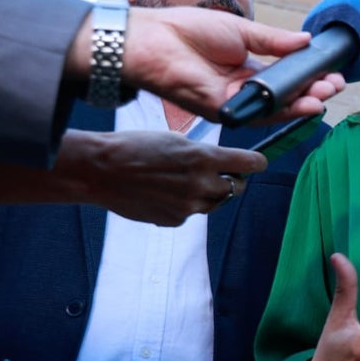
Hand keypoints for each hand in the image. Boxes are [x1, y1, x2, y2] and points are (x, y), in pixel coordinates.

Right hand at [52, 129, 263, 225]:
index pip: (249, 163)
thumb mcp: (176, 140)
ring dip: (210, 193)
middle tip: (221, 173)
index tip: (258, 163)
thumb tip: (222, 163)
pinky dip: (186, 205)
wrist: (101, 170)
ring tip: (186, 181)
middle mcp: (200, 184)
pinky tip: (167, 193)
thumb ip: (203, 154)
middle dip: (232, 180)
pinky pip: (191, 213)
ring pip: (215, 203)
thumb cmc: (135, 147)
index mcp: (203, 158)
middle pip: (236, 187)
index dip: (256, 162)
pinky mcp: (174, 220)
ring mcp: (188, 206)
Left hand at [118, 6, 346, 123]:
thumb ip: (274, 41)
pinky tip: (305, 103)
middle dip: (313, 91)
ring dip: (304, 103)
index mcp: (245, 68)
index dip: (308, 76)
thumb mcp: (241, 31)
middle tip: (335, 84)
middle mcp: (242, 88)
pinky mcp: (226, 111)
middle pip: (285, 96)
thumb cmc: (187, 30)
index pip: (284, 78)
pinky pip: (259, 113)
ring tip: (326, 94)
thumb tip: (306, 40)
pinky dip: (285, 110)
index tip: (329, 70)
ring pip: (277, 108)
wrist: (154, 39)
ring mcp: (235, 102)